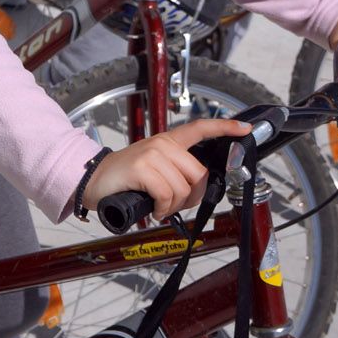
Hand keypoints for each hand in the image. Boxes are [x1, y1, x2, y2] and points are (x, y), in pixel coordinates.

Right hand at [85, 117, 253, 220]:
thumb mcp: (152, 169)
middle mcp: (162, 144)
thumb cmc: (124, 179)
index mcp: (168, 141)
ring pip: (183, 188)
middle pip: (198, 174)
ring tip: (160, 208)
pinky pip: (167, 194)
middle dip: (191, 197)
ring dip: (174, 207)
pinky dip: (163, 209)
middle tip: (174, 205)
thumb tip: (196, 190)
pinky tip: (154, 210)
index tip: (245, 129)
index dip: (225, 127)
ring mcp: (152, 154)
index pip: (200, 128)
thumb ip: (174, 172)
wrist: (92, 180)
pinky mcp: (142, 168)